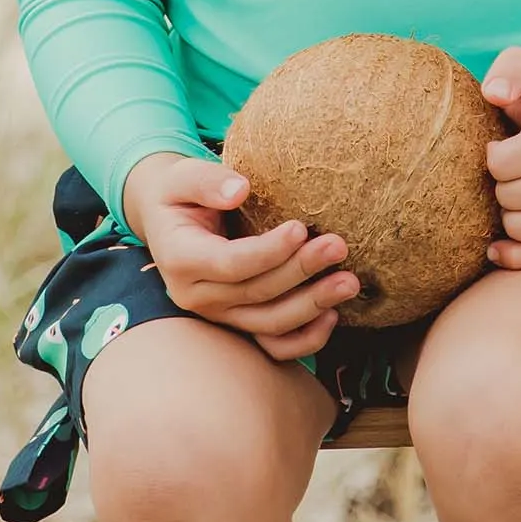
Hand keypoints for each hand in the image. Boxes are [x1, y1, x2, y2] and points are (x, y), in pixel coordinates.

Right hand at [121, 152, 359, 360]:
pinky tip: (333, 316)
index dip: (268, 251)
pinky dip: (304, 340)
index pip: (230, 263)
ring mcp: (219, 315)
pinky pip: (271, 345)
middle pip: (256, 293)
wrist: (170, 219)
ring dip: (312, 306)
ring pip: (268, 324)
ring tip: (349, 282)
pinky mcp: (238, 322)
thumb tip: (240, 189)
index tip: (300, 228)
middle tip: (338, 246)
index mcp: (181, 259)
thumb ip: (207, 181)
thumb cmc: (181, 192)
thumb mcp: (183, 176)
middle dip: (301, 271)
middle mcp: (197, 296)